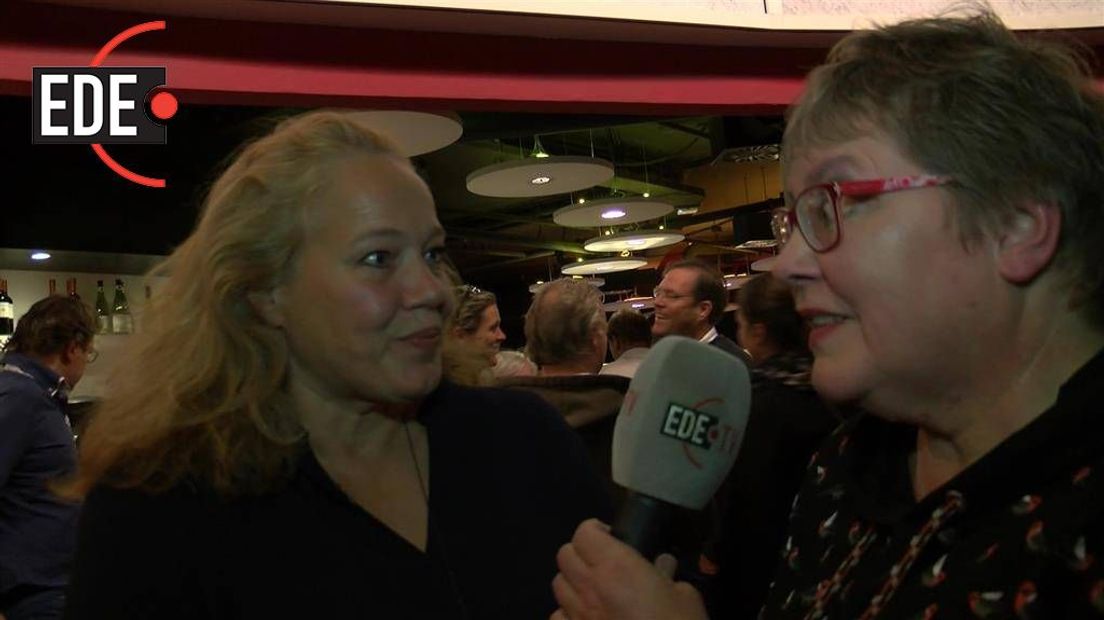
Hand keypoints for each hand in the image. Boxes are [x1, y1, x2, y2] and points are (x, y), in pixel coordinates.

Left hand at [550, 519, 708, 619]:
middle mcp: (589, 588)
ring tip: (595, 591)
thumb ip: (667, 576)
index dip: (596, 531)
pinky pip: (558, 617)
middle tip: (604, 563)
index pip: (585, 532)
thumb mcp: (685, 597)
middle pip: (565, 555)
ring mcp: (577, 617)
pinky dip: (568, 615)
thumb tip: (662, 567)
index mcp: (616, 568)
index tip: (613, 538)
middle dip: (582, 553)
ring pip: (558, 585)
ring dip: (573, 582)